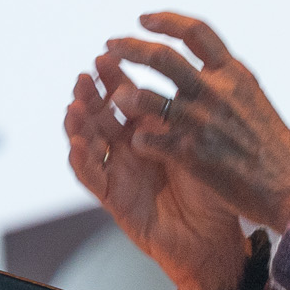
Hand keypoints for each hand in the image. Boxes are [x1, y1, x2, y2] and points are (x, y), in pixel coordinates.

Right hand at [65, 61, 247, 289]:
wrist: (213, 238)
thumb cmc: (213, 191)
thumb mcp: (200, 144)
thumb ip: (185, 116)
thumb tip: (182, 75)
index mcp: (151, 131)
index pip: (126, 97)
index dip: (114, 76)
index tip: (110, 51)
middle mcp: (130, 147)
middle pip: (101, 114)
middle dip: (92, 92)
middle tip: (88, 73)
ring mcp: (119, 171)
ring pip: (89, 141)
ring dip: (79, 122)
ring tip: (75, 104)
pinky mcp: (113, 198)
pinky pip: (91, 178)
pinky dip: (81, 160)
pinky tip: (78, 144)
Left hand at [101, 11, 289, 231]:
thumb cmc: (274, 146)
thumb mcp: (253, 98)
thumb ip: (225, 80)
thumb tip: (201, 64)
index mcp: (234, 73)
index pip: (196, 31)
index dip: (166, 20)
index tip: (143, 18)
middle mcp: (217, 91)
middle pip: (162, 57)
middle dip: (130, 47)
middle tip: (110, 45)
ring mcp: (202, 122)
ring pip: (146, 97)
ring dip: (125, 94)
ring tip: (114, 96)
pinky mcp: (192, 154)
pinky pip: (150, 138)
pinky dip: (140, 137)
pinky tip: (137, 139)